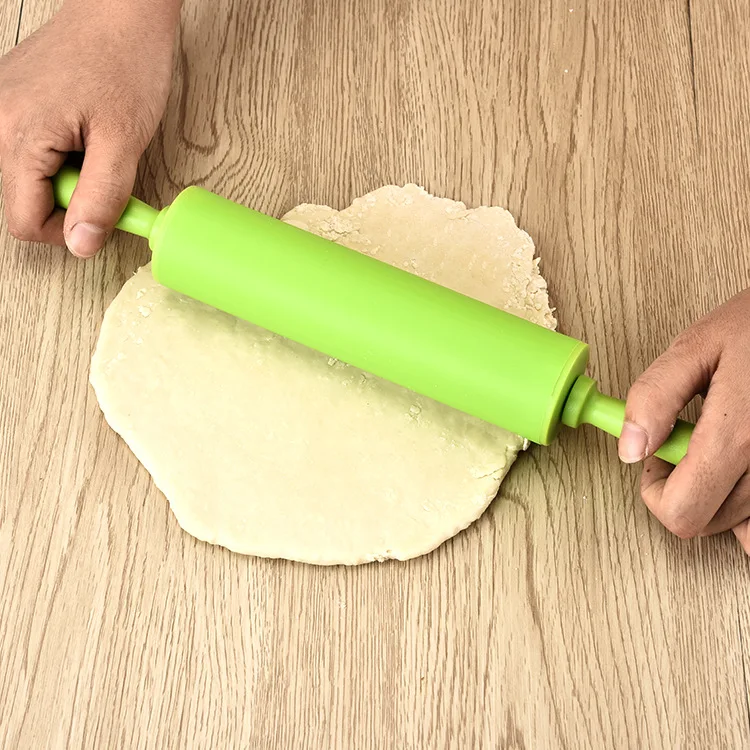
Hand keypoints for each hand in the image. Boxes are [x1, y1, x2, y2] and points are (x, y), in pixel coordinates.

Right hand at [0, 0, 178, 256]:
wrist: (122, 12)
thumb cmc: (126, 65)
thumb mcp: (123, 144)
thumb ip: (101, 200)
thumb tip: (80, 245)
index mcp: (18, 135)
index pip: (25, 222)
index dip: (68, 232)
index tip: (102, 215)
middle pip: (23, 201)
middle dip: (68, 201)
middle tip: (104, 172)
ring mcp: (0, 108)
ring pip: (26, 177)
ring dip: (65, 177)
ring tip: (94, 148)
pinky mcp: (10, 100)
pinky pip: (28, 150)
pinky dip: (58, 155)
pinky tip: (82, 132)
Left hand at [619, 288, 749, 553]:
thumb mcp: (697, 347)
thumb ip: (656, 397)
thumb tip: (629, 447)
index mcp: (737, 437)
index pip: (682, 514)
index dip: (655, 493)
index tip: (655, 459)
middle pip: (709, 523)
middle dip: (685, 490)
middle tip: (687, 442)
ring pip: (743, 526)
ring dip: (720, 496)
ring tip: (723, 445)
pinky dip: (749, 502)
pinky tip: (742, 464)